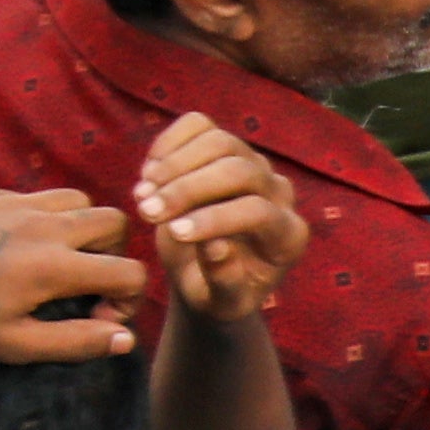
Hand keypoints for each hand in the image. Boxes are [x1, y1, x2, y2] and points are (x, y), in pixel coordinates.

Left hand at [0, 184, 143, 364]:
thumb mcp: (16, 346)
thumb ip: (77, 342)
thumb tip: (125, 339)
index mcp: (54, 266)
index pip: (129, 271)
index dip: (129, 299)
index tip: (101, 317)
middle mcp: (42, 225)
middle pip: (113, 222)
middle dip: (113, 254)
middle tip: (86, 282)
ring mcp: (13, 202)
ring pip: (78, 199)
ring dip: (82, 228)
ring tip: (57, 258)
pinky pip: (33, 196)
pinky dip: (41, 218)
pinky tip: (11, 247)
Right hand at [137, 112, 306, 323]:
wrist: (203, 272)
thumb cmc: (215, 294)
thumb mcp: (221, 303)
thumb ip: (225, 281)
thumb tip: (215, 246)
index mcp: (288, 236)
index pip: (258, 212)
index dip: (215, 219)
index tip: (173, 233)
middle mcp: (279, 193)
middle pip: (240, 170)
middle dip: (189, 188)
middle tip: (147, 211)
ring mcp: (254, 162)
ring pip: (218, 141)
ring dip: (173, 166)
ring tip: (141, 197)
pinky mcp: (224, 144)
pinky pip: (199, 125)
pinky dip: (168, 144)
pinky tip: (148, 174)